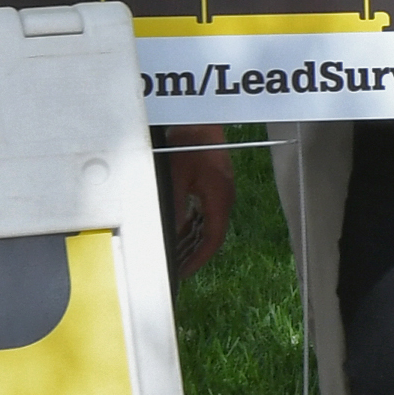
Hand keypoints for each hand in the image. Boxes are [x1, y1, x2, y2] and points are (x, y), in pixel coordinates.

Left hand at [155, 127, 236, 279]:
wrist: (199, 122)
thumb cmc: (190, 144)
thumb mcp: (177, 177)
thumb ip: (174, 207)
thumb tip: (170, 232)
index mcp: (219, 198)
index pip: (213, 238)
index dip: (199, 259)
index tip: (185, 272)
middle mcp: (224, 197)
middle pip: (211, 235)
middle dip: (194, 254)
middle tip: (178, 269)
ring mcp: (220, 191)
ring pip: (208, 224)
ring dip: (193, 240)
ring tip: (178, 255)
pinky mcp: (215, 184)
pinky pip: (206, 212)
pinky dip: (194, 225)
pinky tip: (182, 230)